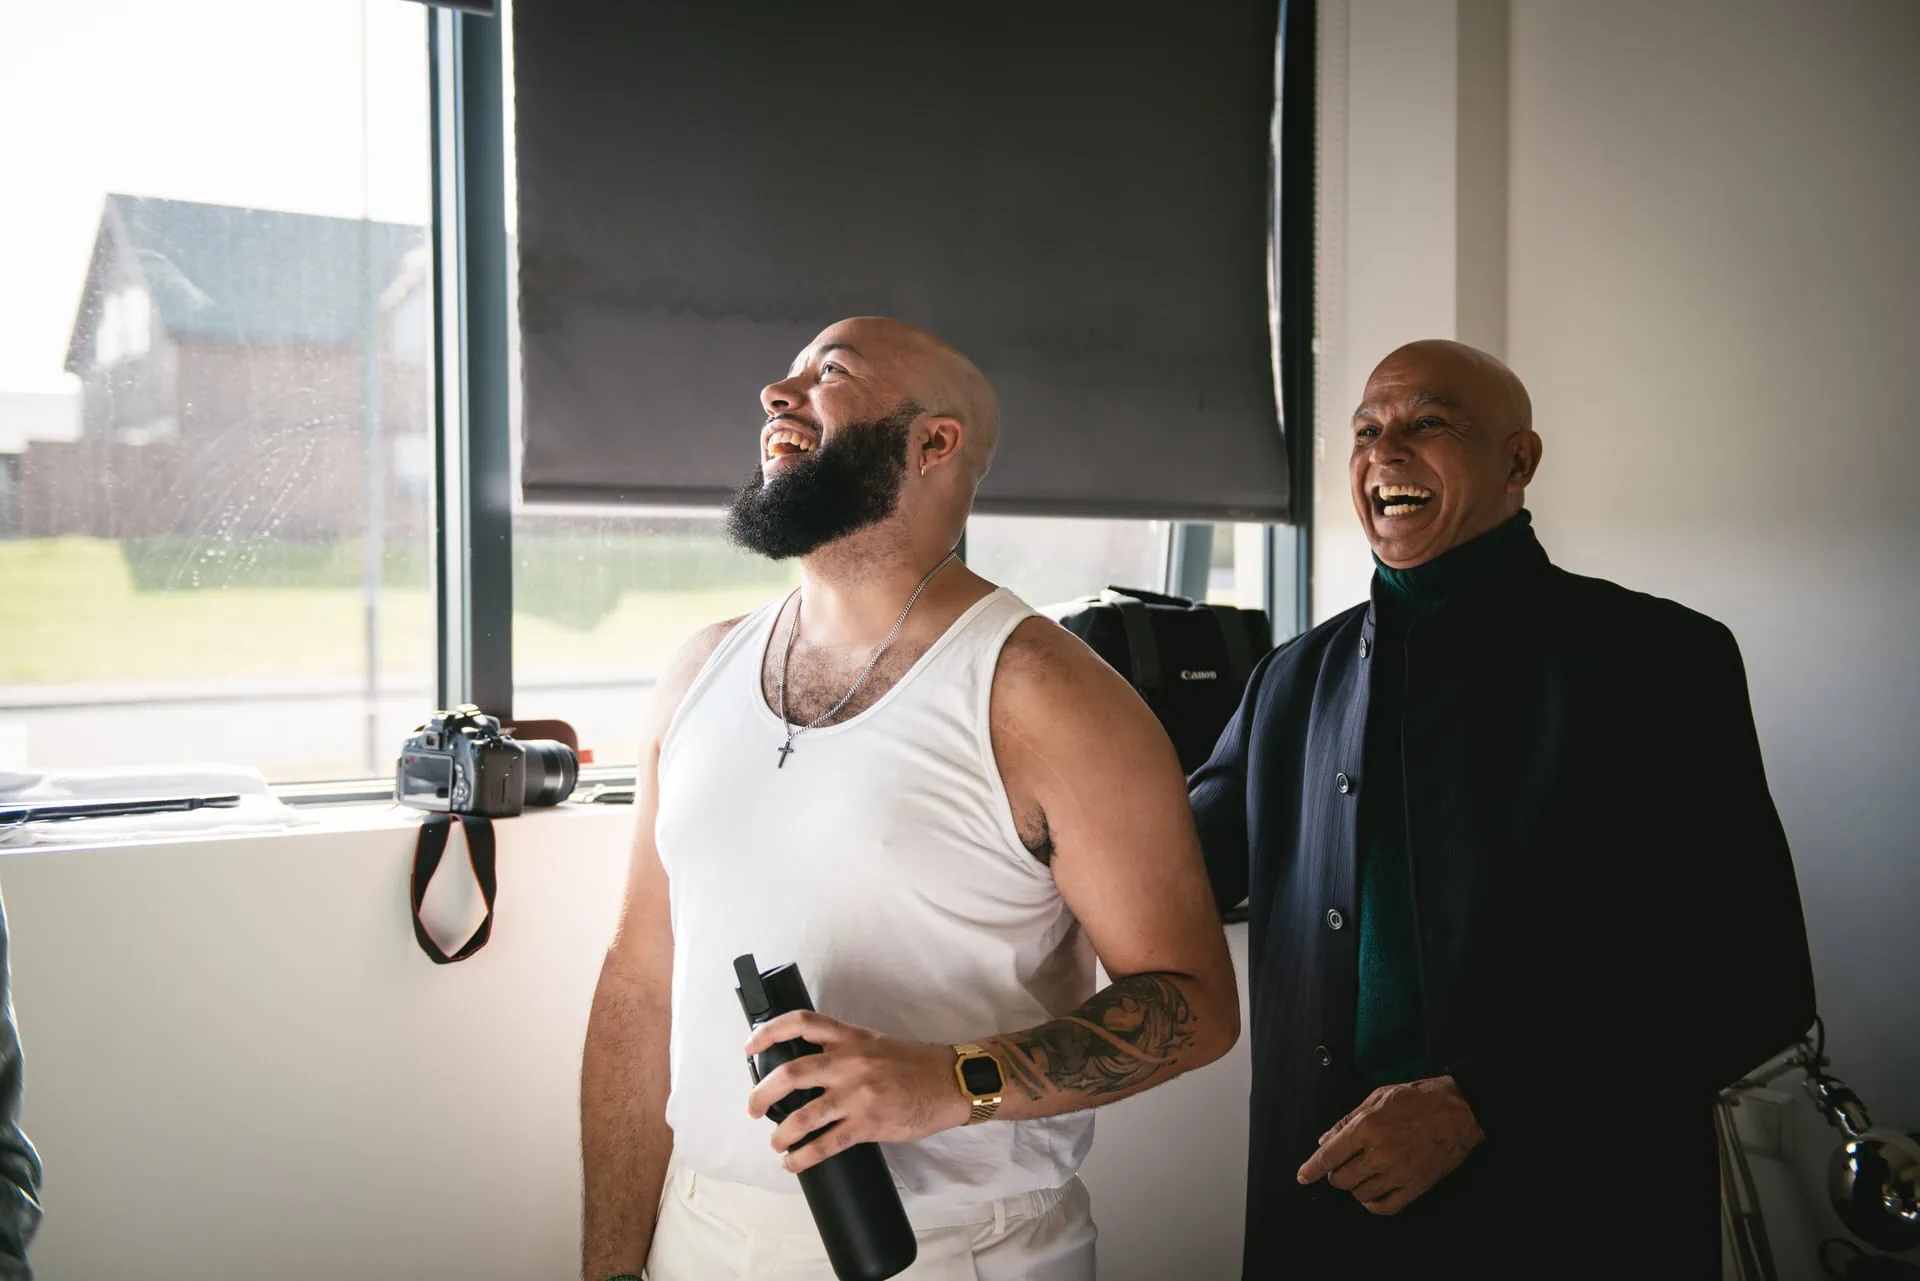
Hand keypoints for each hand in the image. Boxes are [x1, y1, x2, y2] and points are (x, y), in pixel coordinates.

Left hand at [744, 1011, 969, 1174]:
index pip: (801, 1023)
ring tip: (777, 1142)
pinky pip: (827, 1144)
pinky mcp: (869, 1123)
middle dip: (762, 1093)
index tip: (750, 1045)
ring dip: (781, 1133)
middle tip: (753, 1108)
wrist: (950, 1082)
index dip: (769, 1032)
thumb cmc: (912, 1064)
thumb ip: (841, 1049)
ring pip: (804, 1115)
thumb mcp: (873, 1043)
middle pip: (791, 1073)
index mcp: (849, 1037)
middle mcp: (849, 1061)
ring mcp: (858, 1094)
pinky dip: (804, 1157)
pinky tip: (794, 1163)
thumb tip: (804, 1068)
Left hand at [1295, 1074, 1483, 1215]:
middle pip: (1341, 1179)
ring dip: (1355, 1186)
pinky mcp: (1416, 1187)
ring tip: (1363, 1171)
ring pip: (1360, 1194)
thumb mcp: (1378, 1097)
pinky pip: (1385, 1207)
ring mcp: (1399, 1173)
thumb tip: (1325, 1140)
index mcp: (1368, 1127)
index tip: (1302, 1177)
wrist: (1460, 1111)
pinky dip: (1373, 1203)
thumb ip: (1348, 1120)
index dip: (1311, 1168)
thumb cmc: (1418, 1099)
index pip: (1329, 1155)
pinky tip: (1374, 1191)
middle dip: (1336, 1173)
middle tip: (1344, 1163)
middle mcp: (1380, 1153)